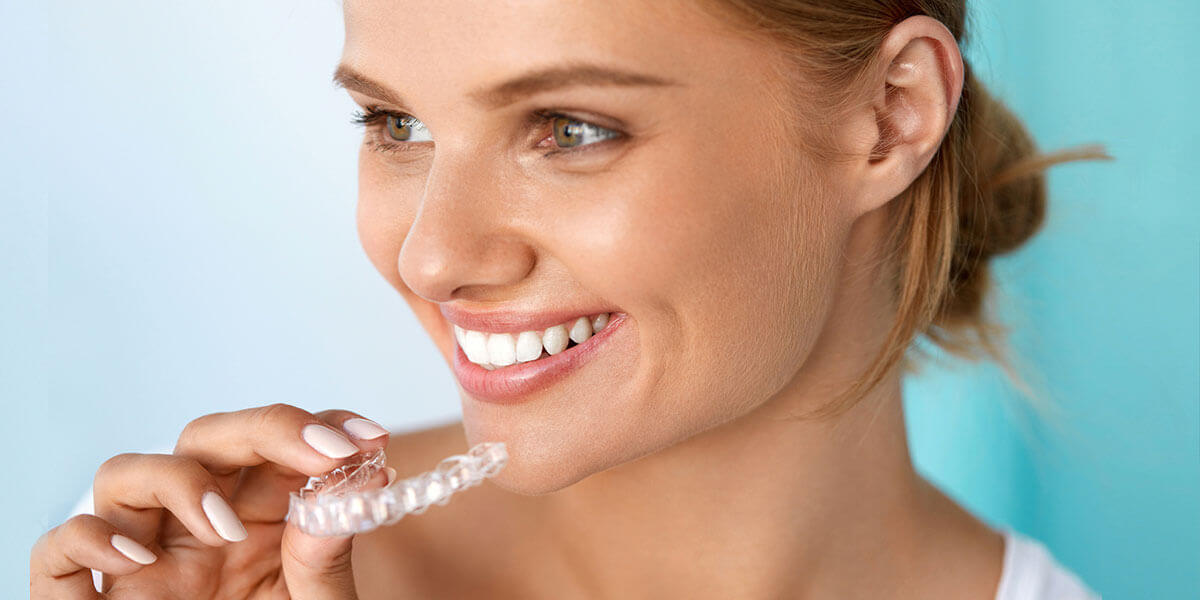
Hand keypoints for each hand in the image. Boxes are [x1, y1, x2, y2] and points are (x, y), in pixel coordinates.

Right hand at [30, 403, 391, 598]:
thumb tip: (351, 480)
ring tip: (229, 531)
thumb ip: (328, 555)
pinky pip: (58, 550)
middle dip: (268, 430)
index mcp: (261, 521)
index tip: (370, 437)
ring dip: (178, 480)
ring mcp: (143, 560)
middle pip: (207, 441)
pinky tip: (141, 562)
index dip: (322, 425)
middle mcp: (199, 528)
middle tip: (328, 452)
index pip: (279, 445)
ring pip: (124, 474)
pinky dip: (87, 541)